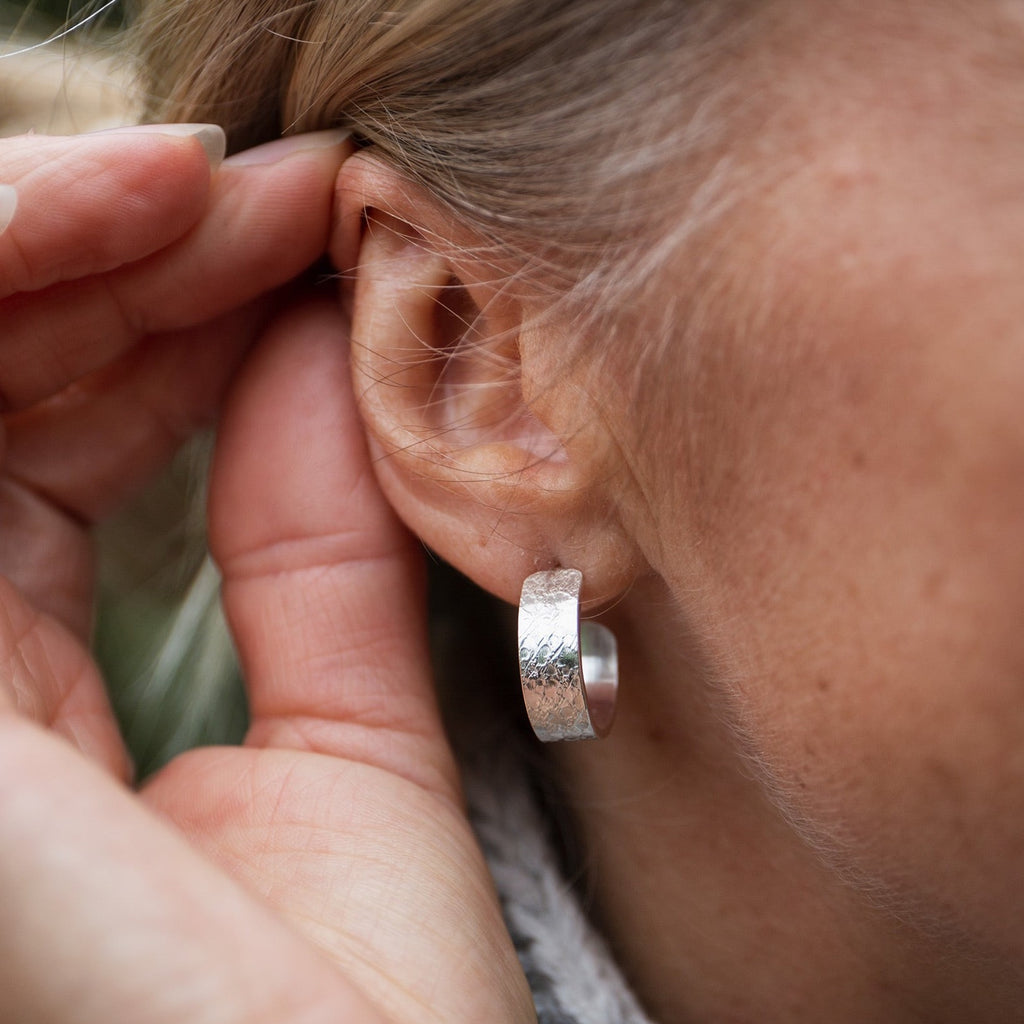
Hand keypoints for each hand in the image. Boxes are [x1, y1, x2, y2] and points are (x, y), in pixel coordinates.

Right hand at [0, 127, 533, 1021]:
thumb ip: (314, 547)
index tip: (302, 234)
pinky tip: (123, 211)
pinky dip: (1, 279)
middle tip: (265, 186)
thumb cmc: (355, 1020)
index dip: (162, 319)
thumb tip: (311, 341)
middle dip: (106, 254)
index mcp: (19, 722)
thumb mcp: (349, 740)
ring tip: (199, 181)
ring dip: (46, 237)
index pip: (43, 448)